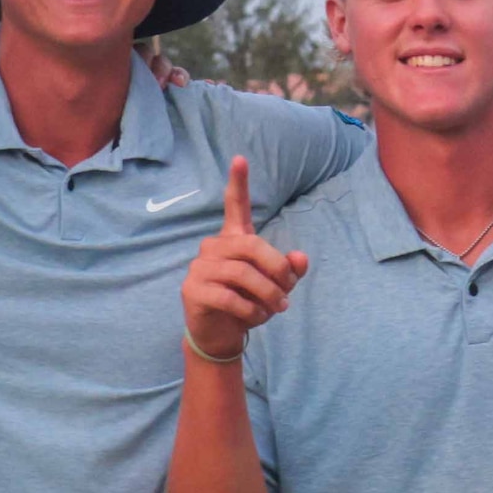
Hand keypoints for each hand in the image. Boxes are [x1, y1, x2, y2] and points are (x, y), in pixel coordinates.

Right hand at [179, 156, 305, 359]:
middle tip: (288, 293)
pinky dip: (251, 310)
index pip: (234, 206)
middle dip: (277, 269)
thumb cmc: (248, 304)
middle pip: (252, 246)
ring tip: (278, 308)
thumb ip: (289, 271)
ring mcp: (200, 267)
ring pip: (242, 273)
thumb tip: (300, 258)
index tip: (240, 159)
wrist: (221, 334)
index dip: (238, 183)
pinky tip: (257, 318)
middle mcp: (214, 247)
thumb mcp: (275, 287)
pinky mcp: (192, 290)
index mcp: (234, 240)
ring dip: (268, 294)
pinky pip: (229, 297)